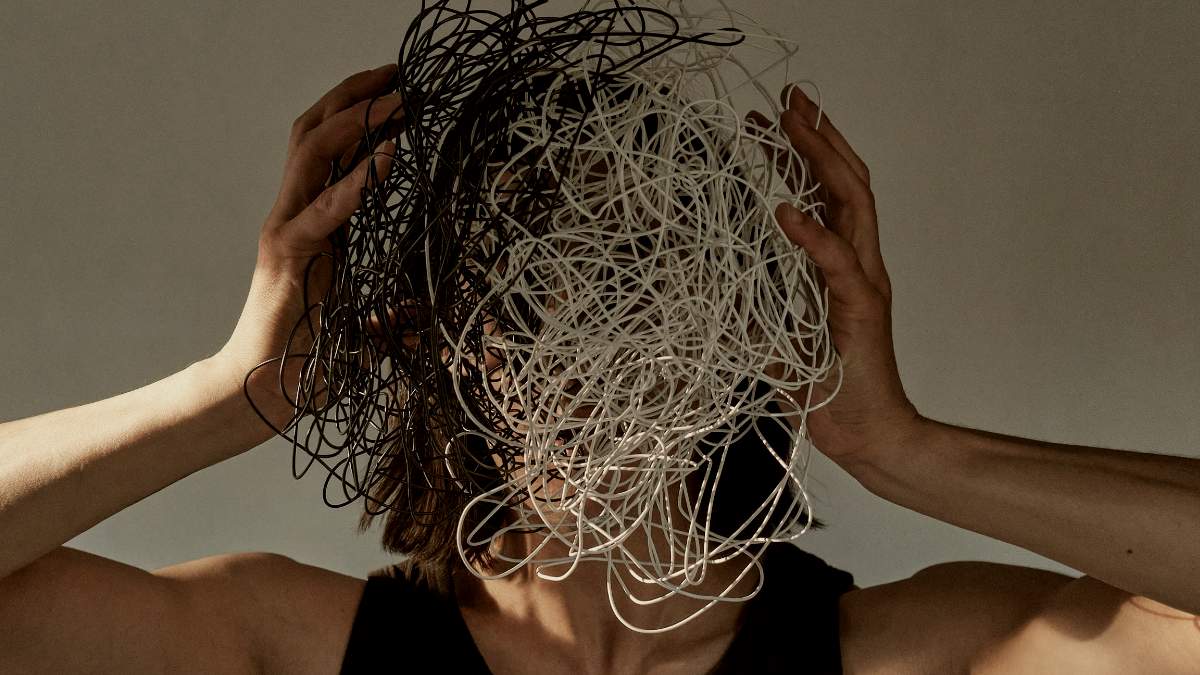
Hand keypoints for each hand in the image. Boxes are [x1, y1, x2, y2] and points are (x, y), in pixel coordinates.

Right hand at [212, 63, 400, 430]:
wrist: (259, 392)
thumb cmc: (306, 359)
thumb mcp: (359, 328)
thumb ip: (386, 316)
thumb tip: (415, 317)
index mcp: (312, 224)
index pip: (329, 150)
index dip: (360, 115)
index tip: (399, 93)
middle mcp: (293, 215)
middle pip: (316, 132)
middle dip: (357, 96)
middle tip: (399, 75)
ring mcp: (285, 230)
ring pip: (312, 151)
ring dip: (358, 119)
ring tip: (399, 99)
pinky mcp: (287, 255)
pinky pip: (323, 209)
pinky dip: (357, 181)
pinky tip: (388, 156)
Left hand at [746, 84, 925, 471]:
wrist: (866, 434)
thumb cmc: (826, 389)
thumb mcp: (777, 336)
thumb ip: (756, 306)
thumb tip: (708, 291)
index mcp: (842, 265)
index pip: (829, 193)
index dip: (806, 152)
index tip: (776, 119)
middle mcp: (860, 264)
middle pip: (847, 182)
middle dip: (818, 136)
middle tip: (789, 100)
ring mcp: (866, 283)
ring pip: (854, 204)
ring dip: (821, 162)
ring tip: (791, 128)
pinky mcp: (865, 310)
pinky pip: (839, 262)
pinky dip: (813, 234)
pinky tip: (786, 210)